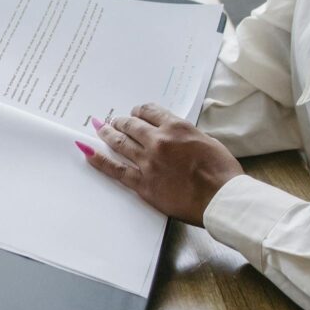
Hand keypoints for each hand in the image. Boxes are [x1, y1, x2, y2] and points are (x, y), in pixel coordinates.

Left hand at [80, 103, 243, 226]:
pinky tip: (88, 152)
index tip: (136, 113)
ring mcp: (148, 162)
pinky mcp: (143, 184)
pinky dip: (99, 160)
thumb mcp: (207, 142)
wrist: (220, 198)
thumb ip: (186, 136)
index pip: (150, 111)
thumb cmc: (221, 172)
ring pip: (120, 142)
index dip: (140, 111)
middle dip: (121, 121)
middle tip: (114, 121)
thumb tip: (176, 138)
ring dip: (107, 133)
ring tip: (99, 128)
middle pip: (131, 125)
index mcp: (176, 127)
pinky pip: (116, 170)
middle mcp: (158, 141)